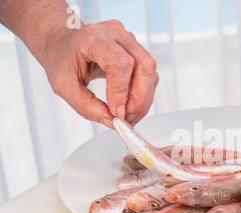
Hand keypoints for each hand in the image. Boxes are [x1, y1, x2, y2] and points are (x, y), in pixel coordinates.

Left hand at [40, 20, 158, 127]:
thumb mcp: (63, 86)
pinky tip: (130, 107)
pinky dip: (143, 97)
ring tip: (127, 116)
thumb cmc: (60, 59)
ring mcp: (130, 41)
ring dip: (143, 101)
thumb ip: (85, 105)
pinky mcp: (137, 52)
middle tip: (126, 120)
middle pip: (144, 66)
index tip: (117, 114)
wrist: (61, 43)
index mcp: (95, 37)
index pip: (120, 64)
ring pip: (151, 73)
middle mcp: (117, 35)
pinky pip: (149, 76)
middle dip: (139, 100)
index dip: (122, 92)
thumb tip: (112, 121)